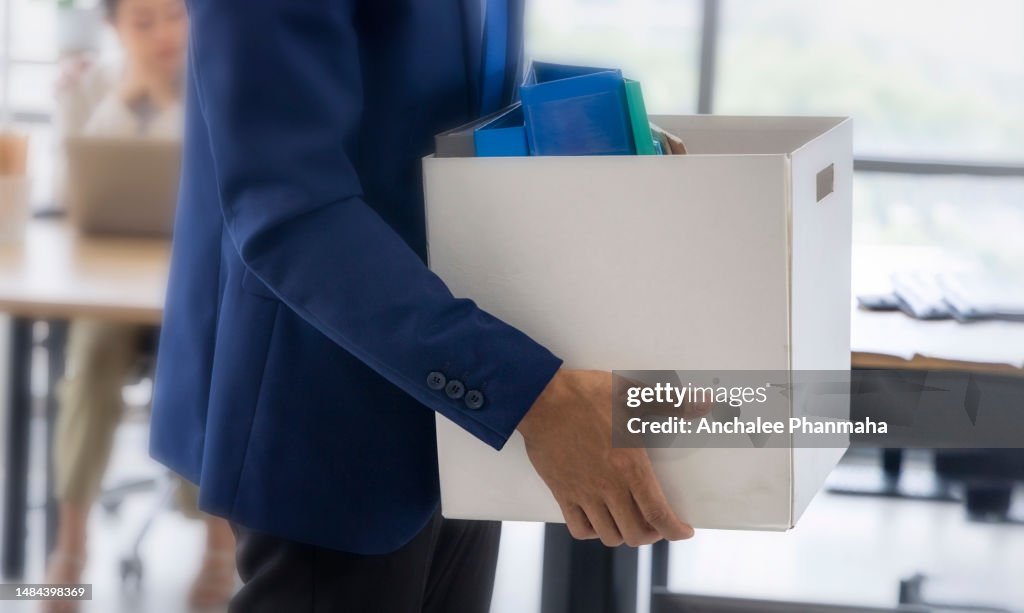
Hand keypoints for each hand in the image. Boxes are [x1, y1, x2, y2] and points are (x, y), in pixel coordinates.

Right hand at [517, 369, 694, 546]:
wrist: (542, 399)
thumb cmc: (587, 395)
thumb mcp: (633, 394)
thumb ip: (672, 402)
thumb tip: (704, 403)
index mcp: (630, 466)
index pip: (658, 514)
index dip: (675, 530)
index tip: (684, 531)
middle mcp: (609, 486)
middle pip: (636, 533)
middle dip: (652, 534)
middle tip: (656, 522)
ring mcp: (584, 492)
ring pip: (609, 534)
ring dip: (624, 534)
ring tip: (629, 521)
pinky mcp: (562, 493)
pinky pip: (579, 529)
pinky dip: (593, 531)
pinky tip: (599, 518)